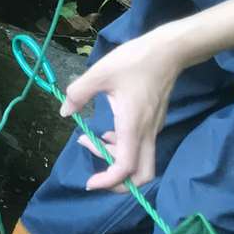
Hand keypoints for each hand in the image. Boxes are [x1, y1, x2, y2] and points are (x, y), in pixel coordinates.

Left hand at [58, 30, 185, 191]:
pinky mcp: (155, 122)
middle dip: (119, 183)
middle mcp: (146, 133)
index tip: (90, 182)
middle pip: (142, 175)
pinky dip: (123, 148)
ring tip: (90, 140)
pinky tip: (108, 132)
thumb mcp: (99, 73)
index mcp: (132, 127)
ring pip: (141, 161)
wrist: (168, 51)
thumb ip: (78, 93)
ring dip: (116, 160)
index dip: (108, 181)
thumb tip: (64, 111)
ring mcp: (154, 129)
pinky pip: (141, 147)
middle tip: (96, 175)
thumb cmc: (134, 61)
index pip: (125, 168)